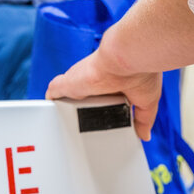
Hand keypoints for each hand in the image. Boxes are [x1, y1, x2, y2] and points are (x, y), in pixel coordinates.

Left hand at [46, 49, 161, 140]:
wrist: (128, 57)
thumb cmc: (141, 71)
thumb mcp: (146, 101)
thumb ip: (143, 120)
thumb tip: (145, 135)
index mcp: (113, 84)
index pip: (102, 95)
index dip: (99, 105)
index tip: (99, 116)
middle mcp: (95, 82)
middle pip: (82, 98)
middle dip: (79, 111)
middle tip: (80, 129)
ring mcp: (81, 82)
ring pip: (67, 97)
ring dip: (65, 109)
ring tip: (64, 127)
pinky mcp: (68, 83)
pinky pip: (54, 93)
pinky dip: (50, 101)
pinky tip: (48, 111)